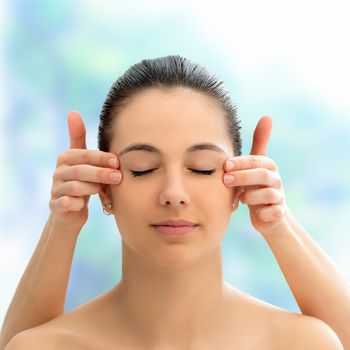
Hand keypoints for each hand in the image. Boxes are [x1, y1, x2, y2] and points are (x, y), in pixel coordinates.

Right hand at [49, 110, 121, 229]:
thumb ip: (78, 137)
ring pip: (74, 187)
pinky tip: (85, 204)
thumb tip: (72, 111)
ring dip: (92, 188)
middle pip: (79, 171)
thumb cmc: (81, 179)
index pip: (83, 154)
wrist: (69, 209)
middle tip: (118, 177)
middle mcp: (58, 172)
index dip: (101, 158)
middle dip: (101, 173)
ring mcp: (56, 190)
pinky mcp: (56, 206)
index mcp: (66, 158)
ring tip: (104, 189)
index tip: (117, 162)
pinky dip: (76, 204)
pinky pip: (66, 203)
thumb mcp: (81, 158)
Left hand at [223, 116, 288, 236]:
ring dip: (251, 196)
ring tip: (240, 198)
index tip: (225, 165)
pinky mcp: (278, 213)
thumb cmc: (257, 185)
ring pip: (268, 194)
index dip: (240, 162)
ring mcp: (278, 197)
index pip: (256, 160)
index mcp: (268, 166)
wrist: (269, 214)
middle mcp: (276, 180)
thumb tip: (267, 116)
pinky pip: (273, 212)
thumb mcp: (257, 165)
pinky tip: (253, 213)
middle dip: (242, 177)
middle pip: (262, 175)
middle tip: (225, 180)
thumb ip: (259, 143)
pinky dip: (262, 213)